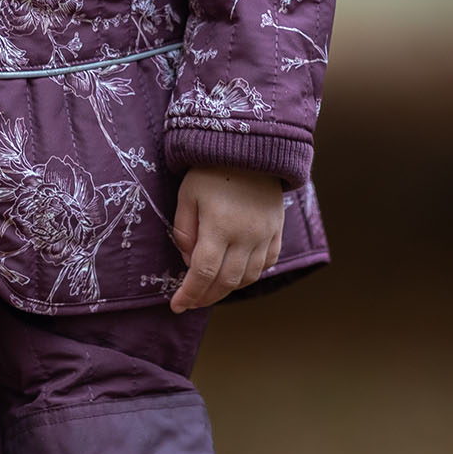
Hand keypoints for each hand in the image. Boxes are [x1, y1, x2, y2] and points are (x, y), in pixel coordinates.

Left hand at [169, 168, 284, 311]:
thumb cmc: (211, 169)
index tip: (175, 306)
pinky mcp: (276, 231)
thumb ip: (184, 230)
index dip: (189, 294)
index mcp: (219, 227)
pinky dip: (250, 275)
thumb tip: (188, 261)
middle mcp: (246, 237)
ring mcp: (265, 235)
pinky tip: (235, 274)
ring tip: (209, 290)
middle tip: (190, 302)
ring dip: (227, 290)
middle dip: (205, 297)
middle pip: (226, 282)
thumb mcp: (187, 194)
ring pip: (248, 277)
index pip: (202, 274)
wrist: (252, 147)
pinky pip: (267, 264)